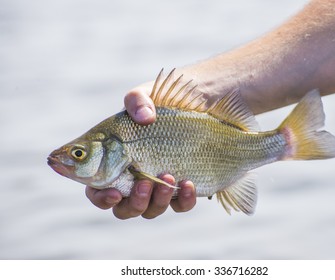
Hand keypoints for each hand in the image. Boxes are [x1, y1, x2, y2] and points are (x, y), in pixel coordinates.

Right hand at [85, 85, 196, 218]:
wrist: (197, 103)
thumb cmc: (162, 102)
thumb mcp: (145, 94)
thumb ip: (137, 100)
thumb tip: (145, 117)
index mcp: (112, 162)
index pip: (97, 190)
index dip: (100, 198)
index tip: (113, 192)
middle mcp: (132, 179)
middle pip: (123, 208)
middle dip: (132, 202)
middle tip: (143, 183)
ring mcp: (158, 187)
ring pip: (150, 210)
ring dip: (157, 200)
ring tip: (168, 175)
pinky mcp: (181, 189)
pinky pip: (180, 205)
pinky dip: (184, 199)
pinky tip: (189, 182)